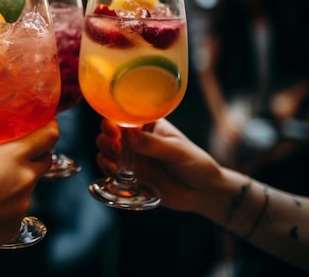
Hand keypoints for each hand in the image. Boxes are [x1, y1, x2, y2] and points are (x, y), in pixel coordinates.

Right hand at [0, 119, 58, 275]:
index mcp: (14, 156)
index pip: (49, 136)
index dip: (49, 126)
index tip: (44, 123)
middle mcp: (25, 180)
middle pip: (44, 159)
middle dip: (35, 152)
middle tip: (13, 149)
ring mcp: (22, 206)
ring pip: (28, 184)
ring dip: (16, 178)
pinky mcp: (15, 226)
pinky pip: (17, 206)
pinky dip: (6, 201)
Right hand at [96, 118, 222, 211]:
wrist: (204, 192)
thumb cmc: (196, 163)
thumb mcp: (177, 151)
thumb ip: (153, 144)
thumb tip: (129, 135)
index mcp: (148, 124)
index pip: (124, 115)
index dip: (112, 119)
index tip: (112, 128)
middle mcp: (136, 138)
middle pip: (109, 132)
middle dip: (106, 138)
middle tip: (115, 148)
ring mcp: (132, 157)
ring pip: (107, 151)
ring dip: (105, 154)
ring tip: (115, 163)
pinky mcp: (130, 176)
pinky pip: (111, 171)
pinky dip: (107, 171)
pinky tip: (115, 174)